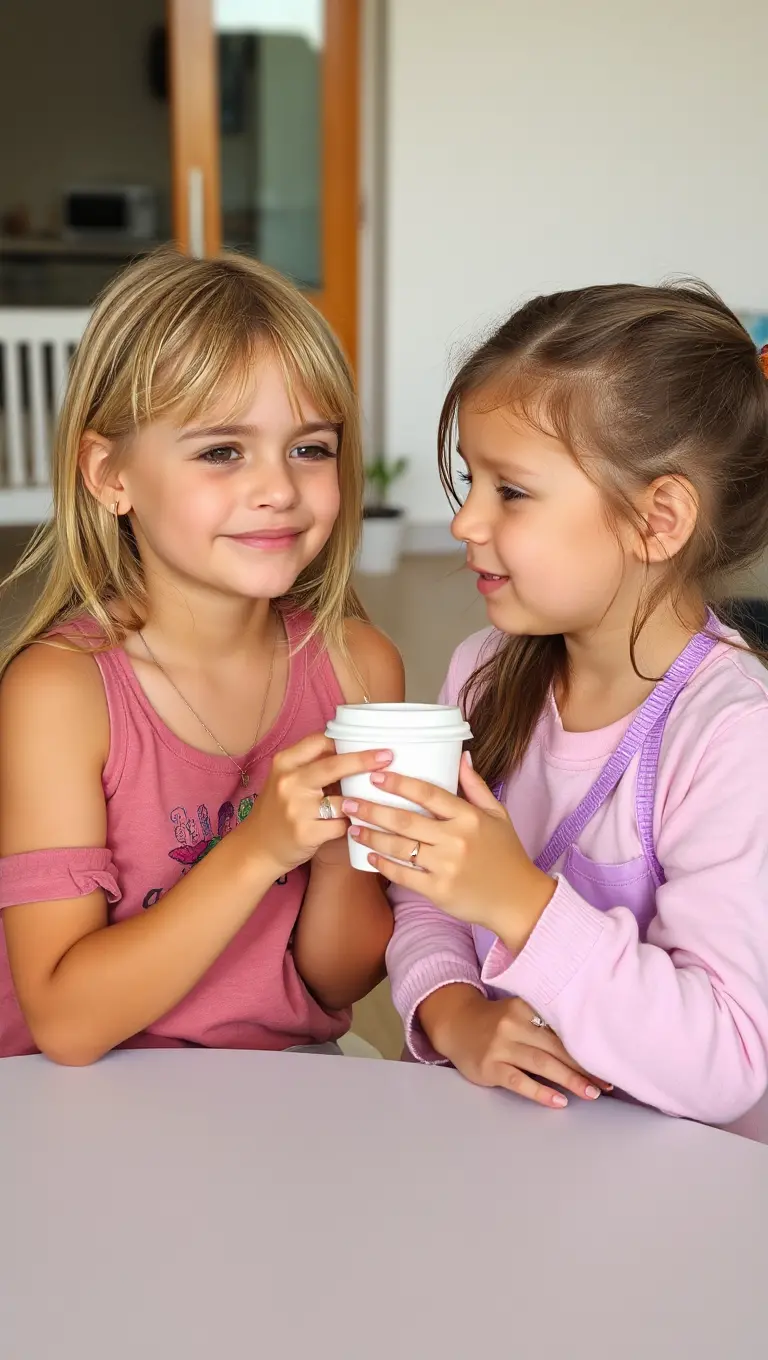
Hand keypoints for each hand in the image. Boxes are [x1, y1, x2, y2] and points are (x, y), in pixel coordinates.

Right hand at [247, 734, 391, 876]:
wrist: (257, 848)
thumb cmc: (279, 810)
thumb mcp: (287, 780)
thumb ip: (312, 766)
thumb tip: (353, 750)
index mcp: (285, 764)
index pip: (319, 742)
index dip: (344, 742)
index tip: (368, 741)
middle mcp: (289, 783)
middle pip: (334, 765)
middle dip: (364, 760)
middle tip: (388, 756)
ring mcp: (297, 809)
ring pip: (343, 800)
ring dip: (360, 802)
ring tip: (373, 803)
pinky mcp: (306, 833)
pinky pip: (341, 826)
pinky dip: (350, 825)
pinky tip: (353, 826)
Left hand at [342, 754, 554, 949]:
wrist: (518, 900)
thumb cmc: (506, 854)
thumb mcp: (498, 815)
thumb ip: (476, 787)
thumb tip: (461, 757)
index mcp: (469, 817)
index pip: (428, 793)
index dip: (399, 783)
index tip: (375, 775)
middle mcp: (456, 839)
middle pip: (405, 819)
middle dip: (372, 809)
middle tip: (348, 801)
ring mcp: (446, 866)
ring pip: (399, 847)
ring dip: (371, 835)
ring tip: (352, 826)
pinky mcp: (439, 891)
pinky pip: (403, 875)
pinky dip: (383, 864)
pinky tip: (369, 854)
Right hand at [421, 987, 609, 1108]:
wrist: (457, 1025)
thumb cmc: (497, 1023)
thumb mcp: (519, 1012)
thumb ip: (545, 1024)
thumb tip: (586, 1047)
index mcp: (525, 1006)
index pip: (561, 1027)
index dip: (586, 1045)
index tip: (608, 1060)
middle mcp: (513, 1023)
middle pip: (556, 1046)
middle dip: (584, 1066)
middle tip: (607, 1083)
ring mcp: (500, 1045)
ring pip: (541, 1063)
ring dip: (569, 1079)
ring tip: (591, 1093)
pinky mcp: (490, 1066)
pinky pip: (519, 1081)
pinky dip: (541, 1092)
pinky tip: (558, 1101)